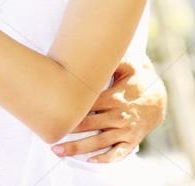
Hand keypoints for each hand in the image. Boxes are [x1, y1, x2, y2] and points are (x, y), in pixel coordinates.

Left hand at [52, 59, 166, 161]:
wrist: (160, 98)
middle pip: (90, 125)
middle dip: (69, 131)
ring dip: (80, 148)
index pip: (87, 105)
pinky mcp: (132, 140)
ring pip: (100, 141)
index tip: (53, 113)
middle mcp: (119, 115)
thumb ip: (110, 60)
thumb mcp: (128, 65)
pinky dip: (106, 158)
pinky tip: (90, 160)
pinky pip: (119, 153)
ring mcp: (126, 130)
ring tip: (59, 151)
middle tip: (49, 136)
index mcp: (114, 98)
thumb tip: (92, 48)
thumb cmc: (137, 79)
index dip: (70, 110)